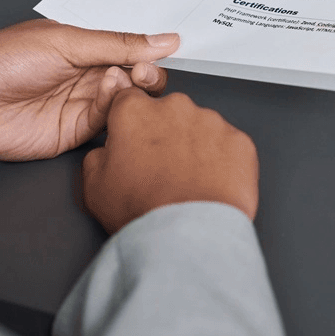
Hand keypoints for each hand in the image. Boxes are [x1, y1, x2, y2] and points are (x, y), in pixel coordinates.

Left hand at [0, 19, 178, 159]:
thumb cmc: (1, 60)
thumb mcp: (66, 41)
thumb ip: (118, 44)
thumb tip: (165, 40)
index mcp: (85, 48)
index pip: (132, 51)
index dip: (150, 53)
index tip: (162, 53)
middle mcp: (87, 77)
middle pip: (137, 80)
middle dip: (147, 76)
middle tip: (142, 74)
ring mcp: (83, 106)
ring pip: (127, 102)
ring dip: (130, 92)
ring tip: (116, 82)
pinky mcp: (75, 133)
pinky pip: (108, 123)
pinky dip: (114, 109)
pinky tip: (106, 95)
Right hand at [81, 89, 258, 232]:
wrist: (187, 235)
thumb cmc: (144, 211)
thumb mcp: (95, 187)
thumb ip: (98, 156)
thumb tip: (105, 152)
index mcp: (135, 112)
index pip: (129, 100)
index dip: (131, 122)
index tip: (135, 140)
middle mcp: (176, 107)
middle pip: (168, 113)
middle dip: (166, 135)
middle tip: (163, 170)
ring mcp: (212, 122)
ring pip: (201, 127)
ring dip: (196, 147)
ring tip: (189, 182)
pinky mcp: (239, 141)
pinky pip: (230, 145)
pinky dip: (223, 161)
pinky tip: (212, 184)